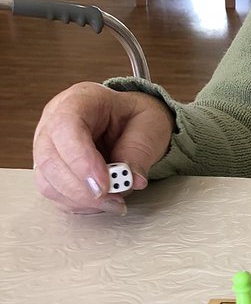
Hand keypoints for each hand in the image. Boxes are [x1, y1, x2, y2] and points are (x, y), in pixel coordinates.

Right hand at [33, 82, 174, 213]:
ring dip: (81, 200)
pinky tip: (102, 202)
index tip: (104, 183)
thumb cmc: (135, 118)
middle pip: (50, 158)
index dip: (81, 158)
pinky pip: (54, 193)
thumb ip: (139, 151)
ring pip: (48, 180)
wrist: (129, 122)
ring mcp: (47, 145)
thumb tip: (133, 180)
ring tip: (114, 202)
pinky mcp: (49, 169)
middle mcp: (55, 120)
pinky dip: (78, 204)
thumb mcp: (149, 126)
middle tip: (112, 199)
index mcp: (80, 100)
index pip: (65, 126)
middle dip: (81, 187)